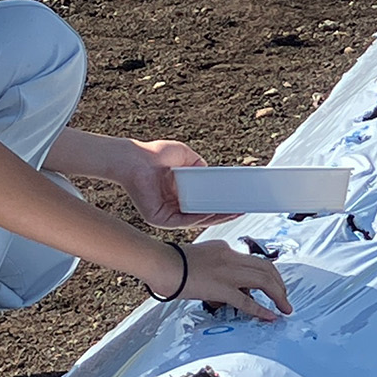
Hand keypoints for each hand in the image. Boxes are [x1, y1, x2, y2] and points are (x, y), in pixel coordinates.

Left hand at [110, 139, 235, 227]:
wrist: (134, 158)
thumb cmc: (154, 154)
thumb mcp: (186, 157)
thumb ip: (200, 165)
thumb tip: (211, 173)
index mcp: (178, 194)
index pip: (203, 203)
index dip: (220, 204)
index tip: (237, 202)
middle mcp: (173, 206)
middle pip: (203, 214)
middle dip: (223, 214)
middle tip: (241, 211)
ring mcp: (166, 214)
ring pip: (196, 220)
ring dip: (216, 218)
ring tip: (233, 213)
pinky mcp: (159, 219)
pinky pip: (183, 221)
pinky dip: (199, 218)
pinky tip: (212, 214)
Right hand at [149, 237, 292, 321]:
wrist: (160, 262)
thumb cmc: (171, 263)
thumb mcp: (199, 257)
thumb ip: (213, 267)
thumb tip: (220, 285)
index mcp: (224, 248)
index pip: (252, 259)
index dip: (266, 273)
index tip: (271, 284)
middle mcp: (231, 256)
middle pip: (267, 267)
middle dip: (280, 283)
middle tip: (284, 296)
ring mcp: (228, 272)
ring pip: (265, 280)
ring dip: (279, 295)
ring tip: (285, 307)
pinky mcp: (221, 288)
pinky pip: (248, 301)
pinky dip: (262, 309)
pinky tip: (271, 316)